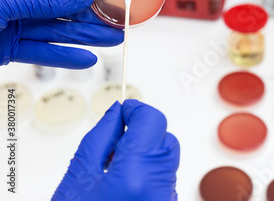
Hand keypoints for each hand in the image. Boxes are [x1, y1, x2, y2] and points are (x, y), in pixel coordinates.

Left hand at [0, 0, 122, 68]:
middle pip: (60, 5)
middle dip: (89, 15)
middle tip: (115, 22)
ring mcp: (13, 24)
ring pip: (56, 30)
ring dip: (85, 37)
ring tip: (113, 40)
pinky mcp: (9, 48)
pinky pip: (41, 52)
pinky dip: (63, 57)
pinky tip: (86, 59)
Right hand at [52, 100, 179, 200]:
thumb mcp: (79, 176)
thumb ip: (101, 137)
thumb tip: (117, 114)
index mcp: (136, 173)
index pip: (152, 120)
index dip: (137, 110)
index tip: (124, 109)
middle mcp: (159, 186)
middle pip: (165, 137)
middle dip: (144, 131)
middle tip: (117, 139)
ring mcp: (166, 198)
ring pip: (167, 157)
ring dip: (147, 150)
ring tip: (116, 165)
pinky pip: (165, 176)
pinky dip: (149, 169)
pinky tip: (126, 180)